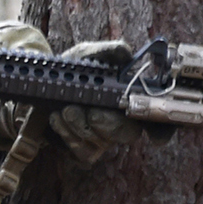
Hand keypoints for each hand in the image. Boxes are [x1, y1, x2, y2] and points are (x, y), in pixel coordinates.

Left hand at [49, 40, 152, 163]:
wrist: (39, 89)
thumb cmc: (70, 72)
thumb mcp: (87, 55)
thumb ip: (108, 52)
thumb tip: (127, 54)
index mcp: (130, 98)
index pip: (156, 117)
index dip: (163, 129)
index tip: (157, 136)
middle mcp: (121, 121)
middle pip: (129, 133)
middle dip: (108, 122)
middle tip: (90, 111)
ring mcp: (103, 139)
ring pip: (102, 142)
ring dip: (80, 125)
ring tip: (66, 108)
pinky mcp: (83, 151)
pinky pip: (82, 151)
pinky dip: (67, 133)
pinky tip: (57, 118)